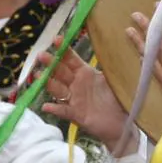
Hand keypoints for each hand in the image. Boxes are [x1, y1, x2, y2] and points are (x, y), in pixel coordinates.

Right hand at [38, 37, 133, 155]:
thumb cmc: (119, 99)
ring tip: (38, 76)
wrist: (123, 123)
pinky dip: (55, 109)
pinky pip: (63, 110)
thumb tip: (110, 46)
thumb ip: (109, 65)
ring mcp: (74, 99)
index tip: (56, 39)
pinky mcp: (76, 114)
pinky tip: (46, 106)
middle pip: (60, 72)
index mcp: (86, 73)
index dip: (64, 49)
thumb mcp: (114, 79)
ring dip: (48, 82)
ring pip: (58, 89)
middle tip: (41, 55)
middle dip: (50, 63)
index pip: (71, 59)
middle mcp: (77, 84)